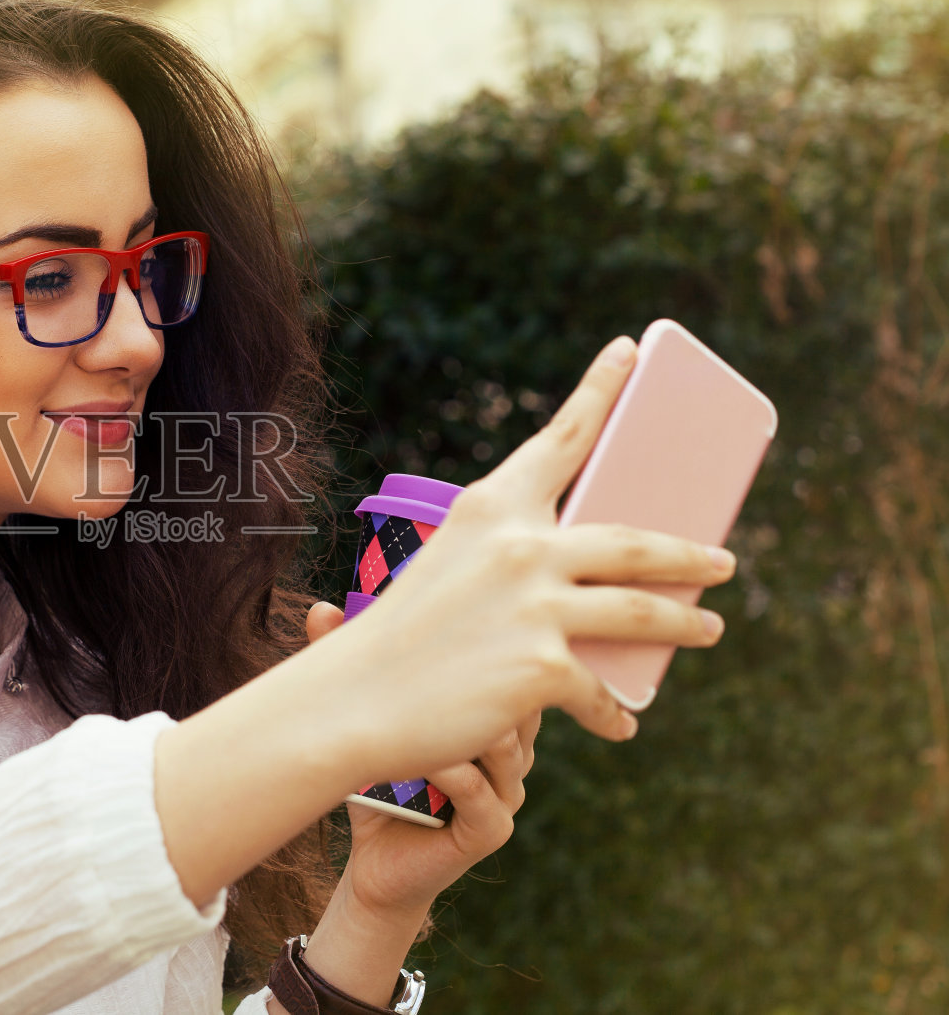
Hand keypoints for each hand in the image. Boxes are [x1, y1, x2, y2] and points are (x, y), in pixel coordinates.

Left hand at [310, 603, 537, 923]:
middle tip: (429, 652)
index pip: (508, 667)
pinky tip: (421, 756)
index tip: (435, 615)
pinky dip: (450, 770)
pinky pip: (481, 791)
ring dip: (463, 720)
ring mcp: (508, 793)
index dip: (478, 643)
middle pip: (516, 700)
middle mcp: (513, 753)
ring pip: (506, 744)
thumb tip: (322, 607)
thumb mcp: (370, 720)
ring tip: (423, 704)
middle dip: (476, 674)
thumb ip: (355, 667)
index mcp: (496, 718)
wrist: (376, 864)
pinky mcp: (490, 830)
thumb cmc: (377, 784)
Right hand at [314, 335, 737, 788]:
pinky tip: (624, 723)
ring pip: (643, 611)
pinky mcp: (544, 665)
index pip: (561, 438)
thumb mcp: (450, 573)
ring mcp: (535, 604)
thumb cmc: (396, 640)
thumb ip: (512, 564)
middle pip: (634, 540)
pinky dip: (615, 711)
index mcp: (489, 508)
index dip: (602, 390)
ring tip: (709, 628)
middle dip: (690, 553)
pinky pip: (602, 690)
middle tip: (723, 560)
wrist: (351, 702)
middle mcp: (519, 545)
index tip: (632, 350)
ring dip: (687, 622)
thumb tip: (585, 589)